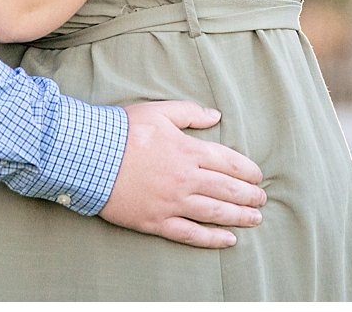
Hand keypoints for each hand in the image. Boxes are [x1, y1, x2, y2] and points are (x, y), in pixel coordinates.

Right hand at [98, 101, 265, 248]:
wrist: (90, 156)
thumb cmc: (123, 131)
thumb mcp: (159, 111)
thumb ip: (190, 113)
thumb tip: (216, 116)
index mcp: (188, 150)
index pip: (228, 162)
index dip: (247, 171)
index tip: (258, 177)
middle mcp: (185, 178)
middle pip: (227, 189)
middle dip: (249, 196)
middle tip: (261, 200)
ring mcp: (172, 202)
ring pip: (214, 212)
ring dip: (238, 216)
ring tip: (254, 219)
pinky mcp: (156, 221)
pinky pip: (191, 233)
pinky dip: (212, 238)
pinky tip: (228, 240)